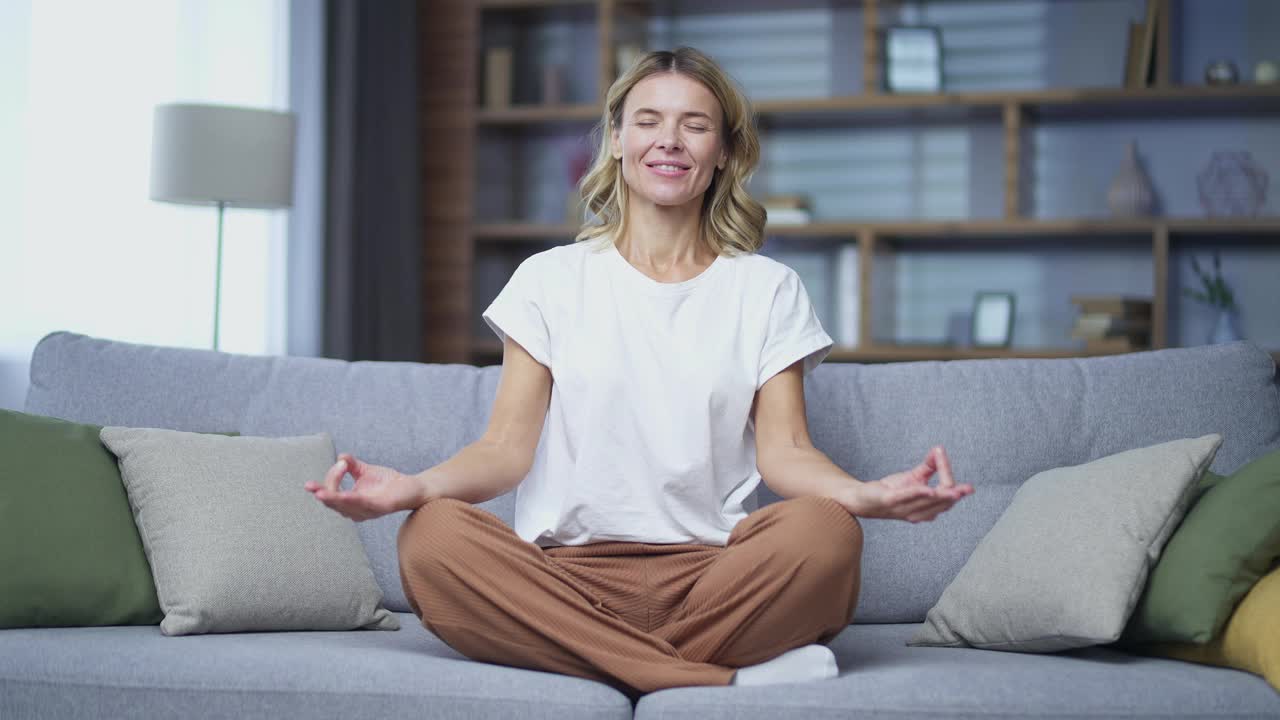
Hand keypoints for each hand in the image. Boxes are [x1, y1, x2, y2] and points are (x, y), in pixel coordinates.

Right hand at [304, 453, 425, 521]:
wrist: (412, 486)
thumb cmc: (387, 481)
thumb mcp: (364, 471)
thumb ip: (351, 464)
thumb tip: (340, 457)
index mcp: (349, 503)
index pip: (330, 493)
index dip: (330, 478)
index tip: (341, 463)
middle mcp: (355, 511)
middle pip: (333, 503)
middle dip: (322, 493)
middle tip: (311, 487)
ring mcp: (367, 512)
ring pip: (345, 507)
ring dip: (333, 499)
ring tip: (320, 493)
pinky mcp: (380, 508)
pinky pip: (364, 505)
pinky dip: (353, 500)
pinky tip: (345, 495)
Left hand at [841, 446, 973, 522]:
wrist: (860, 499)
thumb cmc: (889, 491)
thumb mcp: (913, 477)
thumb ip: (929, 466)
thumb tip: (940, 449)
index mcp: (926, 508)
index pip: (945, 496)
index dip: (950, 481)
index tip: (953, 468)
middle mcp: (917, 512)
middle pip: (941, 504)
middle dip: (954, 496)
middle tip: (968, 489)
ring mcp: (903, 508)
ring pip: (927, 503)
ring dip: (941, 496)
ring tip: (954, 491)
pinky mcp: (889, 501)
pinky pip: (906, 498)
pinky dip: (918, 494)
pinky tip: (929, 490)